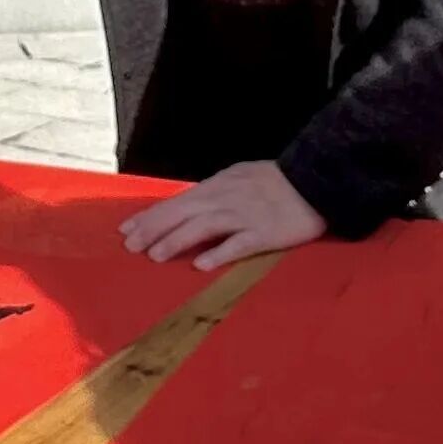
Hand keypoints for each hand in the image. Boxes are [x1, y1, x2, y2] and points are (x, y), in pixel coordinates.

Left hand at [118, 159, 329, 272]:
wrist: (316, 179)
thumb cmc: (276, 181)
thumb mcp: (238, 178)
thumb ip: (213, 194)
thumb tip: (185, 208)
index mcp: (218, 185)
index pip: (176, 202)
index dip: (150, 216)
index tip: (126, 229)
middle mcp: (226, 198)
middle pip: (182, 213)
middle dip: (153, 229)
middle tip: (130, 246)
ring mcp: (245, 215)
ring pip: (203, 226)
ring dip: (176, 240)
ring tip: (155, 255)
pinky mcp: (265, 233)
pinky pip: (239, 244)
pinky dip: (219, 253)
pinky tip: (201, 264)